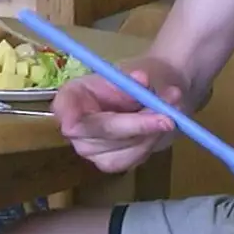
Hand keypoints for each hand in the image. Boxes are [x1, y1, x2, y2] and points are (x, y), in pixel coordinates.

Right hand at [51, 68, 180, 173]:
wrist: (152, 97)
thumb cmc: (137, 80)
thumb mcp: (138, 71)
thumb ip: (137, 77)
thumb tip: (141, 79)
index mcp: (73, 95)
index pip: (63, 107)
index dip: (68, 114)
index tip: (75, 120)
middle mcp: (75, 125)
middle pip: (100, 131)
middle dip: (136, 125)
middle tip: (168, 116)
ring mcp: (89, 148)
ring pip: (122, 147)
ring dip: (151, 132)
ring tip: (170, 112)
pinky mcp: (109, 162)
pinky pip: (133, 157)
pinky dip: (151, 142)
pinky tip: (158, 128)